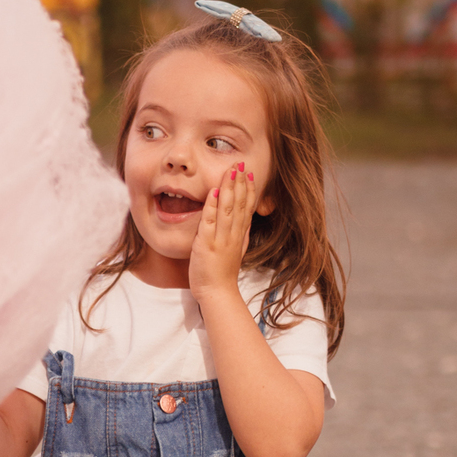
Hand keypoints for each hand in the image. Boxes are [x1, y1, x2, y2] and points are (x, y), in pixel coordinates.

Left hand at [188, 165, 256, 302]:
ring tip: (230, 171)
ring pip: (227, 209)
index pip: (246, 207)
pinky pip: (210, 222)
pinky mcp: (207, 244)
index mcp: (239, 235)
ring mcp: (221, 238)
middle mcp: (233, 234)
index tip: (249, 173)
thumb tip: (246, 220)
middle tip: (240, 163)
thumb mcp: (237, 251)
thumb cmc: (223, 274)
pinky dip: (211, 206)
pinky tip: (213, 191)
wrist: (218, 293)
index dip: (249, 189)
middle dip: (240, 182)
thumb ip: (241, 234)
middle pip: (239, 204)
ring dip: (229, 188)